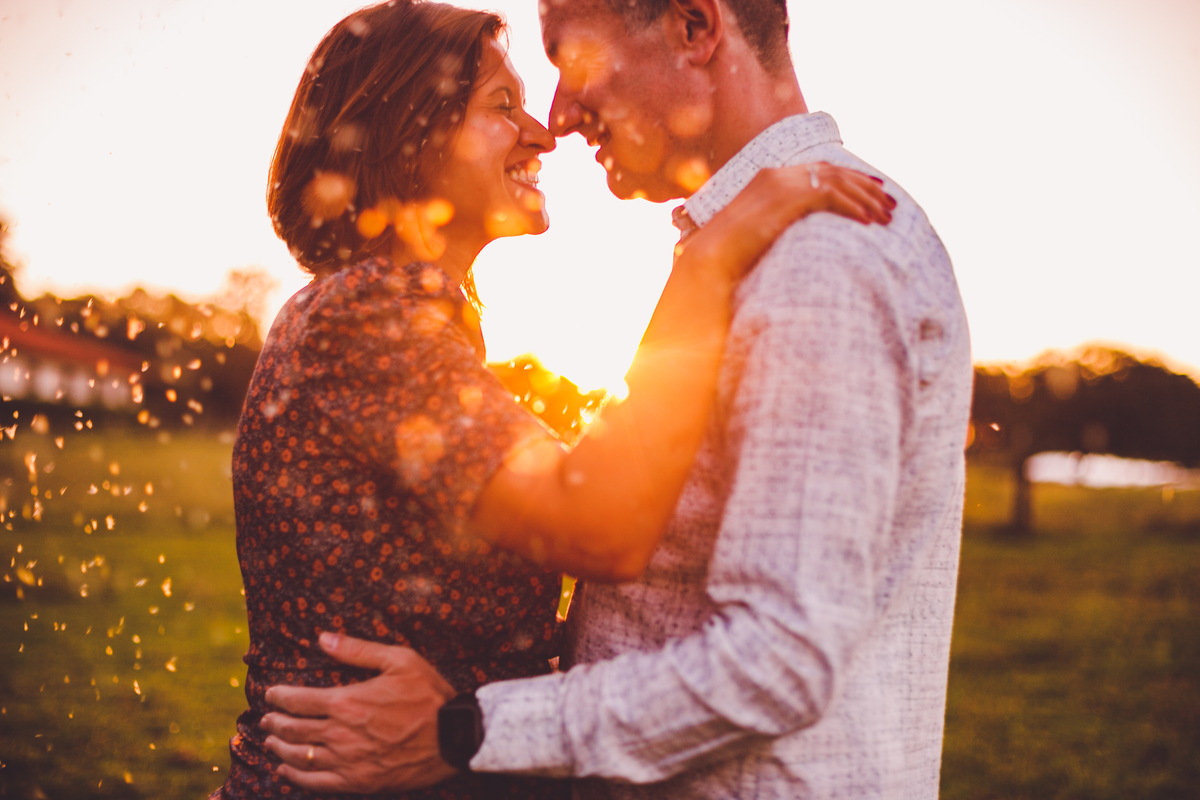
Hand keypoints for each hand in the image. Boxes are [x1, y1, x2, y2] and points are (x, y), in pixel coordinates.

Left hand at [259, 632, 458, 792]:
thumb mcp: (399, 660)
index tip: (271, 694)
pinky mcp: (358, 781)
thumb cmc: (429, 694)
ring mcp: (348, 761)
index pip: (298, 700)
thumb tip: (322, 638)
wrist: (454, 736)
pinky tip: (285, 771)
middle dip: (274, 722)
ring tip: (270, 741)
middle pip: (293, 729)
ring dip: (279, 748)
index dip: (279, 697)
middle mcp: (341, 733)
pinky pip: (316, 783)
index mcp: (348, 701)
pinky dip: (295, 777)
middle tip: (266, 718)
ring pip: (299, 757)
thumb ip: (358, 650)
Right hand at [680, 162, 895, 283]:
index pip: (818, 169)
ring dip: (866, 198)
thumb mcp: (754, 232)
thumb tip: (788, 236)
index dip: (848, 178)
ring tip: (887, 216)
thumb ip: (775, 223)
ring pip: (837, 182)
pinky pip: (831, 196)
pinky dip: (853, 207)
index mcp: (768, 177)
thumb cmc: (726, 255)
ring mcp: (782, 183)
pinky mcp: (788, 197)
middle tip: (889, 202)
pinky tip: (868, 221)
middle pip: (833, 171)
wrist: (708, 258)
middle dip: (865, 186)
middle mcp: (777, 174)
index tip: (871, 189)